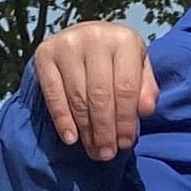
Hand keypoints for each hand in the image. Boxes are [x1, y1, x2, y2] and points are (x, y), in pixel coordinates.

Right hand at [33, 21, 156, 155]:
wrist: (83, 38)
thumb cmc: (116, 62)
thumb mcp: (138, 69)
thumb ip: (146, 89)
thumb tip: (145, 111)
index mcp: (124, 39)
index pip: (126, 88)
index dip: (126, 120)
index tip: (126, 144)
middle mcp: (95, 37)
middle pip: (100, 95)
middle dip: (105, 130)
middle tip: (107, 154)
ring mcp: (67, 44)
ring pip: (78, 97)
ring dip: (86, 130)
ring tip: (94, 151)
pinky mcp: (45, 53)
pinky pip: (53, 93)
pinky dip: (62, 119)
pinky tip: (71, 138)